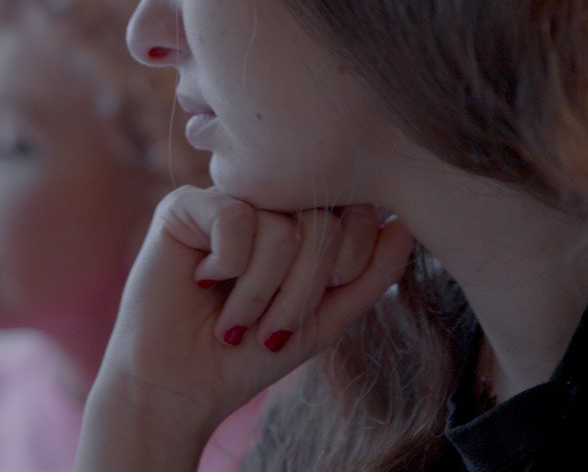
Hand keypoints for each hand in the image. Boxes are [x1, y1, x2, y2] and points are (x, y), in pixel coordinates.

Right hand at [89, 186, 415, 438]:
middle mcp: (265, 203)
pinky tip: (203, 281)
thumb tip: (407, 222)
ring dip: (261, 290)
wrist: (181, 386)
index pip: (353, 213)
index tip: (304, 315)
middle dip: (303, 290)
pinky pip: (235, 217)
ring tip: (234, 318)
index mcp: (301, 223)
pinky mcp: (184, 207)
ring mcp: (225, 200)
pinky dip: (228, 266)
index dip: (344, 266)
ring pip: (281, 227)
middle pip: (322, 220)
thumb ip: (369, 274)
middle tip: (269, 326)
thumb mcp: (325, 318)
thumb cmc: (248, 353)